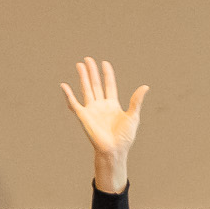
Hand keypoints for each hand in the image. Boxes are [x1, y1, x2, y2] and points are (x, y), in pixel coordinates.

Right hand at [59, 59, 147, 193]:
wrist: (115, 150)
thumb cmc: (125, 136)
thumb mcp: (133, 116)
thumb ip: (136, 101)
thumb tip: (145, 86)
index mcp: (113, 104)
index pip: (109, 85)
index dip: (107, 74)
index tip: (105, 63)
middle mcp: (101, 105)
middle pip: (96, 84)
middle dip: (92, 72)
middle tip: (88, 59)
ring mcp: (91, 109)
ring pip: (86, 89)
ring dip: (82, 77)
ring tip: (79, 65)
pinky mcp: (83, 116)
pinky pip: (74, 103)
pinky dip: (68, 95)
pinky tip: (64, 85)